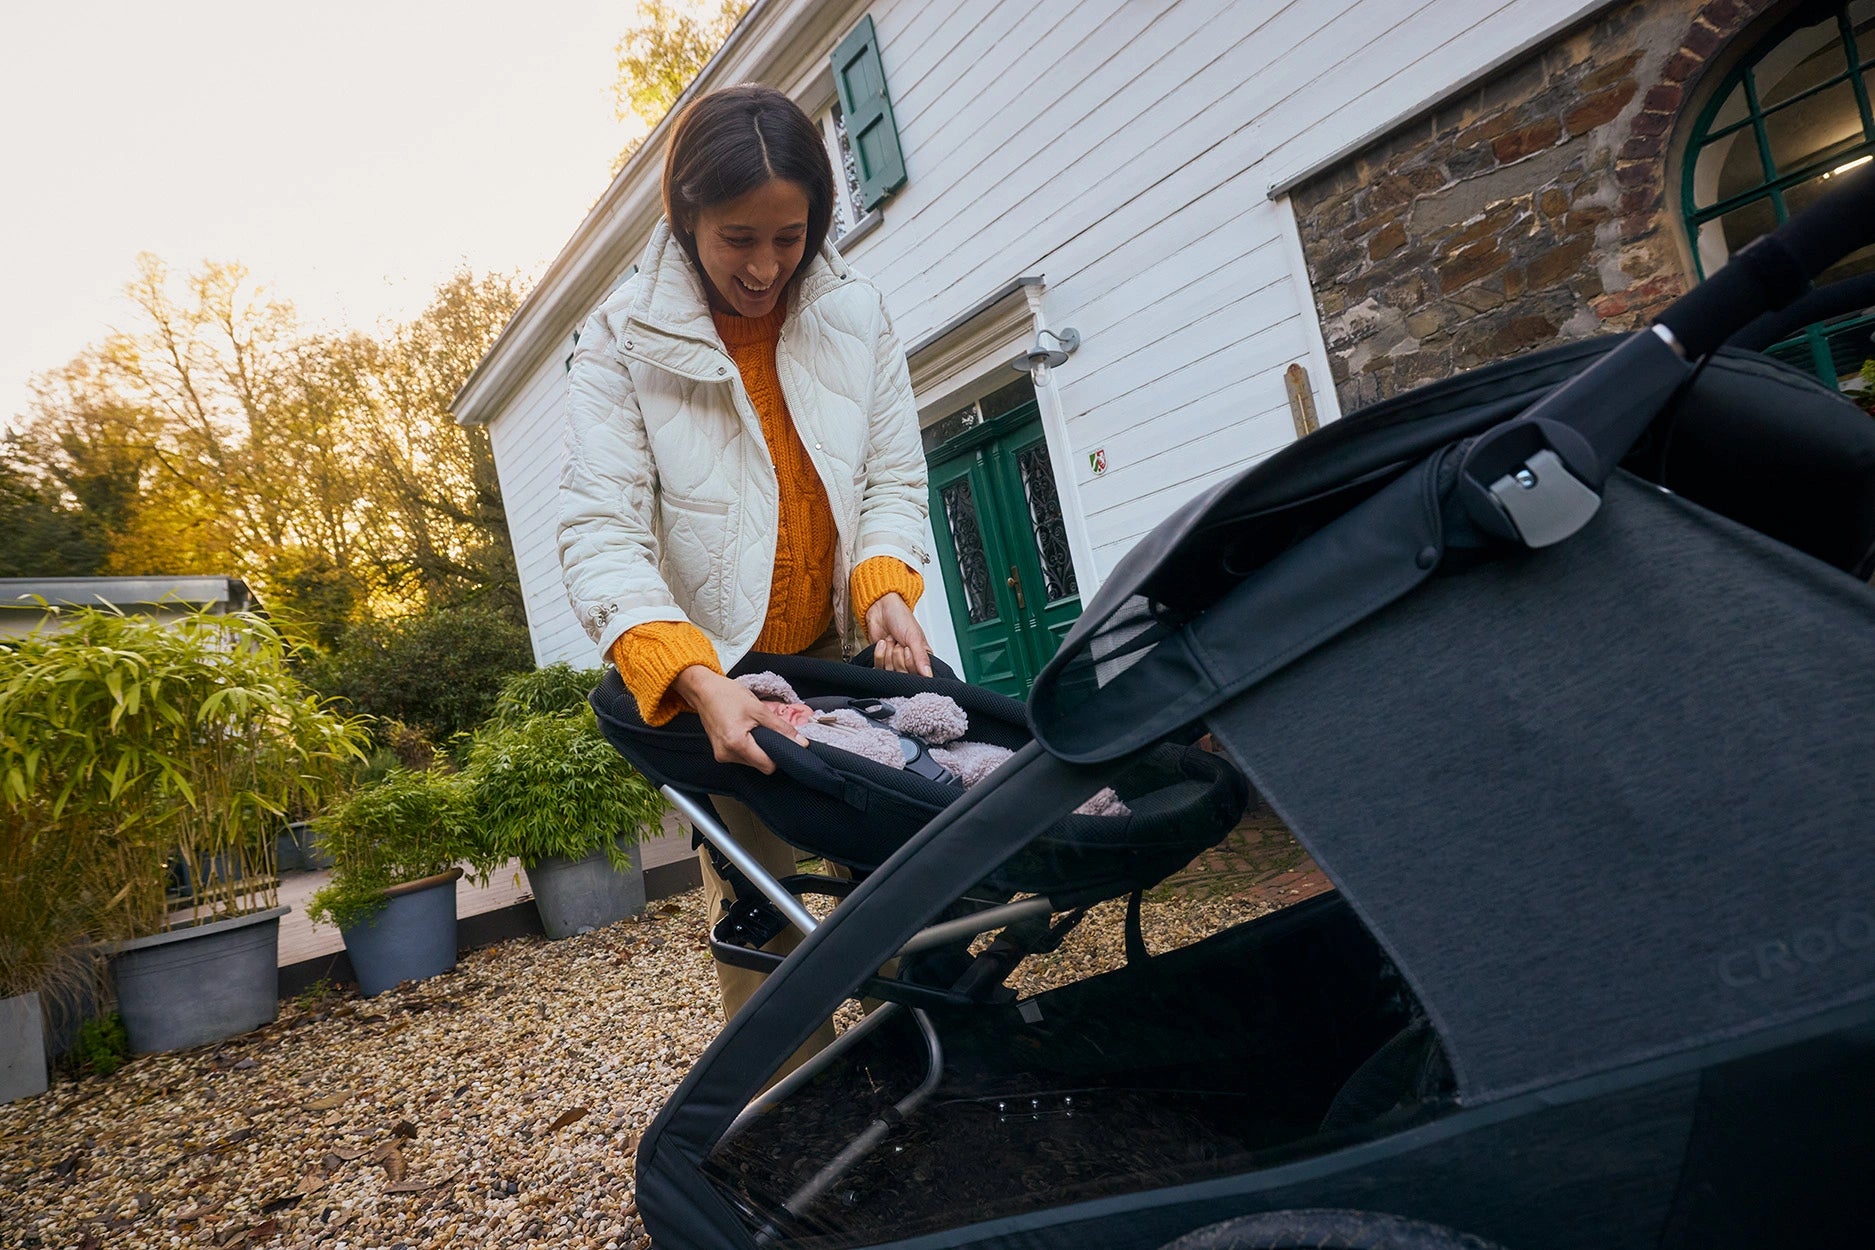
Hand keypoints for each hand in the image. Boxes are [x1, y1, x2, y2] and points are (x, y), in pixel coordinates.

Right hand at [671, 666, 808, 773]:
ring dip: (757, 748)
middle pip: (759, 765)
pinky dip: (748, 746)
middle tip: (765, 730)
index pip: (767, 766)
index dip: (779, 756)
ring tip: (752, 728)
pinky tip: (745, 731)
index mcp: (736, 743)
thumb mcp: (759, 709)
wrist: (704, 690)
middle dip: (767, 750)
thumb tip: (800, 742)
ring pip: (751, 761)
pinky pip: (742, 756)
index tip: (783, 743)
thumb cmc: (727, 695)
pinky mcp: (720, 752)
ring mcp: (721, 755)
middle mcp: (726, 754)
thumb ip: (781, 728)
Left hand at [864, 592, 931, 677]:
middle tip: (899, 643)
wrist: (881, 609)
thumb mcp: (914, 637)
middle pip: (903, 674)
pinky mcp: (881, 661)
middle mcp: (909, 662)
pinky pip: (879, 668)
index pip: (918, 674)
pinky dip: (879, 654)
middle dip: (898, 656)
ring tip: (891, 641)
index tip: (908, 648)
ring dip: (888, 653)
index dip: (910, 663)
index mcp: (922, 657)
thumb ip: (921, 658)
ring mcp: (894, 662)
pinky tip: (883, 643)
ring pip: (890, 672)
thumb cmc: (901, 618)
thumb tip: (928, 675)